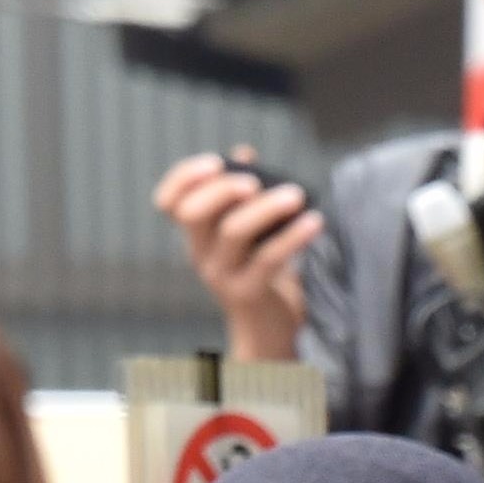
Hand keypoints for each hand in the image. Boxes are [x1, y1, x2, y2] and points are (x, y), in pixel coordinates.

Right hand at [152, 151, 317, 360]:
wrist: (270, 331)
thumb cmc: (263, 273)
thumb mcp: (251, 234)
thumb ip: (245, 196)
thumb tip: (244, 151)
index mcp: (196, 235)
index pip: (168, 203)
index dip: (182, 178)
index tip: (213, 161)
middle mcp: (199, 253)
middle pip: (193, 213)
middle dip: (221, 189)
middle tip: (255, 181)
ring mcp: (221, 274)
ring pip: (233, 232)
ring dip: (266, 208)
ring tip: (297, 195)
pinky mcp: (248, 293)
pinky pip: (268, 259)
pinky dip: (293, 237)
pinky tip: (315, 222)